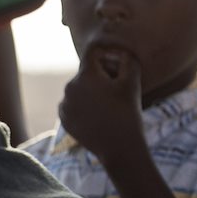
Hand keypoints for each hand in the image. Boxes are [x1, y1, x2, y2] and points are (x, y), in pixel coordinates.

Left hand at [58, 39, 146, 169]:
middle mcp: (69, 87)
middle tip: (119, 90)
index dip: (108, 55)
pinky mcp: (64, 118)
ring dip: (94, 91)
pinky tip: (100, 116)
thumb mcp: (132, 82)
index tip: (118, 65)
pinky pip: (74, 104)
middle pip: (87, 72)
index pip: (93, 53)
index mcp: (85, 76)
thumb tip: (120, 50)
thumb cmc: (128, 112)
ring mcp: (64, 104)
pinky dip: (86, 106)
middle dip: (103, 75)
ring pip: (81, 89)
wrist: (119, 147)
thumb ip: (127, 59)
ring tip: (110, 106)